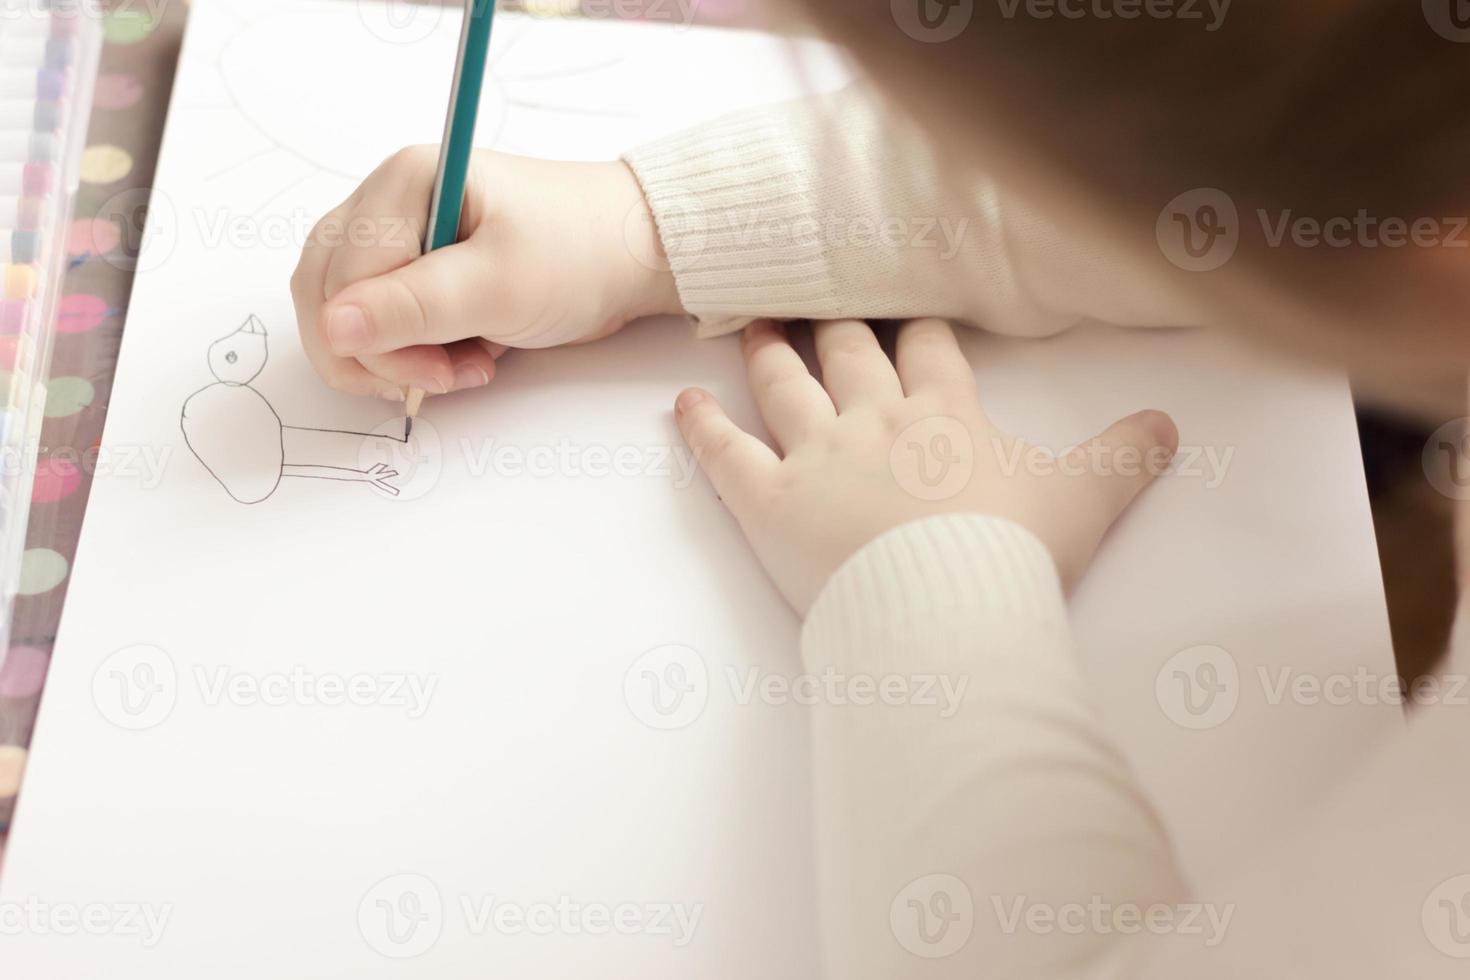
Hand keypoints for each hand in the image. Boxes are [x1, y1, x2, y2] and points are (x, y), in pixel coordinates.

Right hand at [291, 148, 680, 400]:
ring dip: (397, 359)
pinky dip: (414, 354)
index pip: (339, 276)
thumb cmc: (578, 254)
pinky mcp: (418, 273)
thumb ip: (413, 308)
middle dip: (379, 354)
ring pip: (348, 315)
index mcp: (404, 182)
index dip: (374, 339)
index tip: (436, 372)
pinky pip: (383, 324)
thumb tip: (330, 328)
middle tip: (446, 377)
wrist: (634, 256)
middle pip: (326, 294)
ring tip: (464, 367)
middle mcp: (389, 203)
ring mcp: (401, 239)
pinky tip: (464, 358)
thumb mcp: (500, 286)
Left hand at [674, 319, 1178, 614]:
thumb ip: (1126, 454)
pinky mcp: (768, 502)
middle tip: (813, 294)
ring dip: (766, 351)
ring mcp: (816, 456)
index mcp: (946, 415)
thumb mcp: (1085, 498)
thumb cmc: (1014, 554)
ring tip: (750, 321)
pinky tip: (681, 402)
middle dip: (834, 320)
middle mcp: (875, 419)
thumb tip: (1171, 422)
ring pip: (784, 385)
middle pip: (849, 352)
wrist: (948, 611)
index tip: (905, 301)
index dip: (917, 325)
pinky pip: (724, 455)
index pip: (929, 350)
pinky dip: (699, 427)